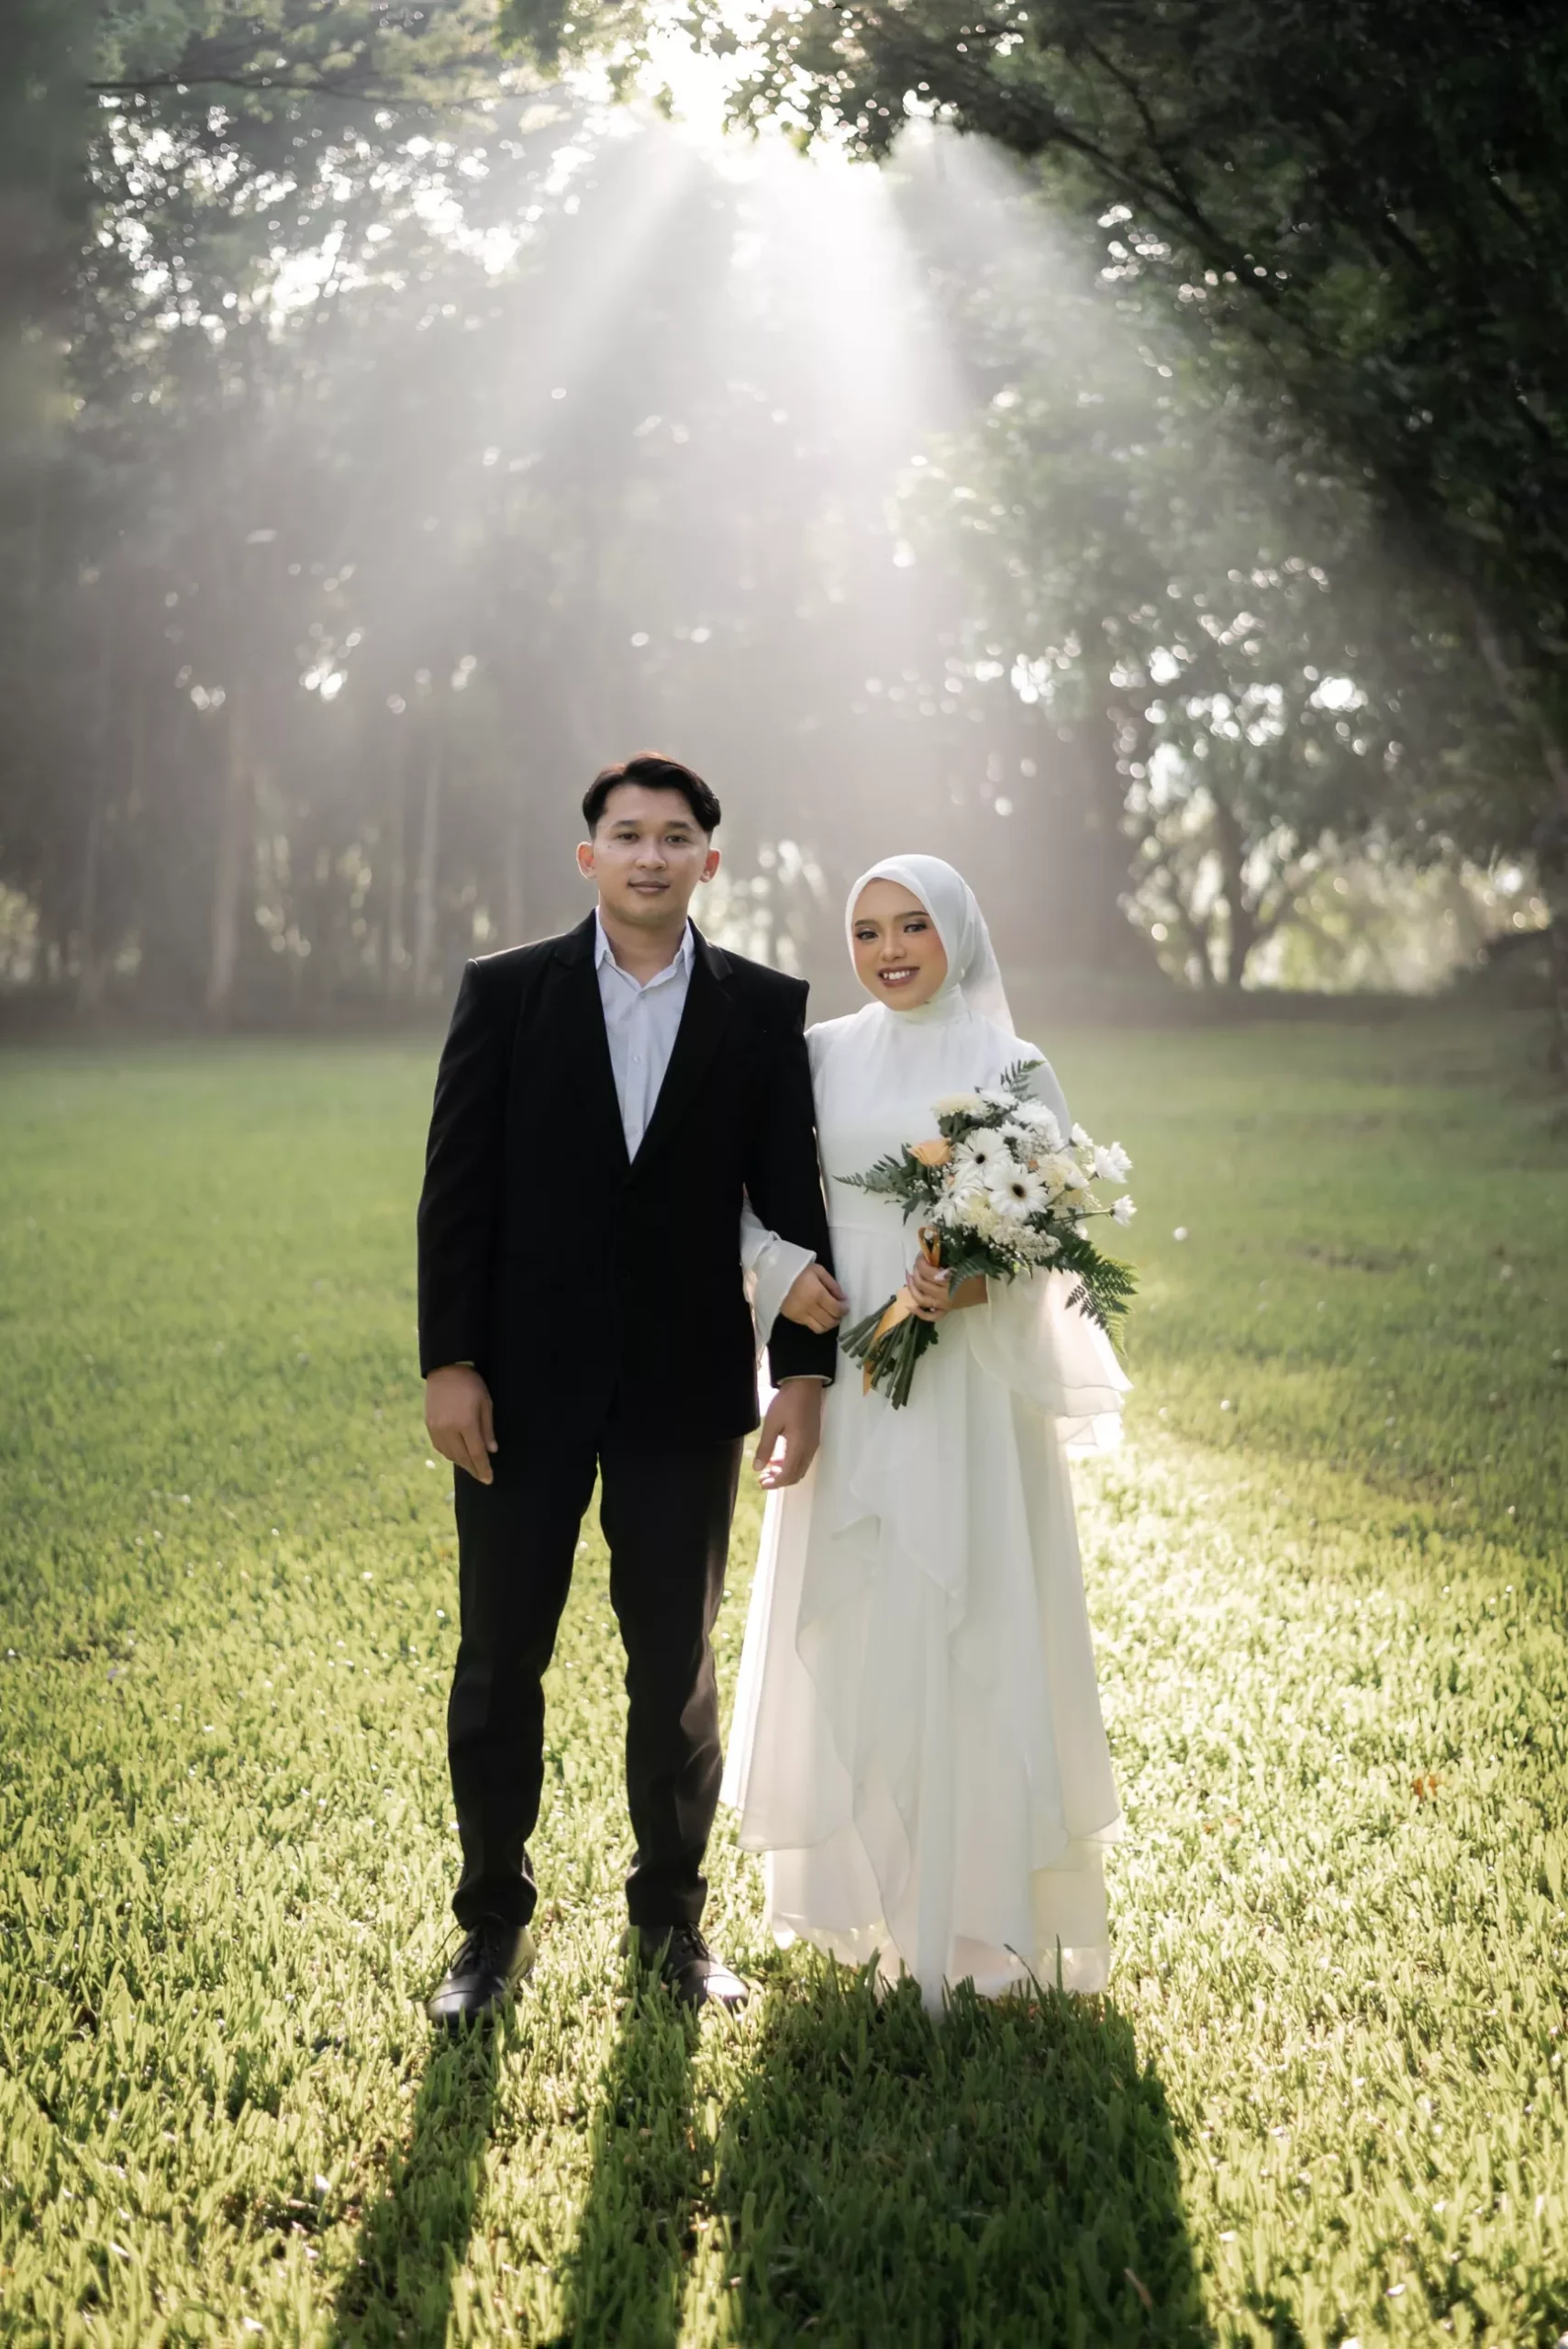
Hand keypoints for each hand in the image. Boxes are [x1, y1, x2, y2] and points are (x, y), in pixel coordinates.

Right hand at [425, 1364, 497, 1483]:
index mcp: (466, 1424)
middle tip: (482, 1477)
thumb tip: (491, 1451)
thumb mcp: (485, 1404)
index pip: (477, 1454)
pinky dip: (450, 1454)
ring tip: (472, 1467)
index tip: (489, 1479)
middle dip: (474, 1469)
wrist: (446, 1369)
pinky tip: (457, 1455)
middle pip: (463, 1457)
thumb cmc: (471, 1385)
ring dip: (462, 1463)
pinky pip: (440, 1447)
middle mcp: (449, 1429)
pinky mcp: (429, 1425)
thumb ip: (487, 1429)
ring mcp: (437, 1428)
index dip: (483, 1468)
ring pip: (450, 1454)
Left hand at [754, 1379, 823, 1489]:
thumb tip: (758, 1468)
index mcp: (799, 1447)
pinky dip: (791, 1464)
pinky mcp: (813, 1439)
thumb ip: (765, 1448)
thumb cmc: (787, 1402)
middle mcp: (809, 1449)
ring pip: (800, 1469)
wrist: (805, 1385)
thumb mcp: (772, 1424)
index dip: (774, 1483)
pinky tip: (778, 1458)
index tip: (761, 1483)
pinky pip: (803, 1460)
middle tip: (763, 1479)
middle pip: (796, 1475)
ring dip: (785, 1473)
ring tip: (768, 1469)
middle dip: (779, 1481)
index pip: (788, 1475)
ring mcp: (813, 1444)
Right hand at [780, 1262, 848, 1332]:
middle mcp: (809, 1307)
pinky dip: (817, 1323)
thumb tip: (843, 1299)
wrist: (776, 1274)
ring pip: (820, 1328)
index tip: (846, 1305)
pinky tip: (818, 1314)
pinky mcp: (793, 1318)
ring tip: (830, 1316)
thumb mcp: (819, 1271)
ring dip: (829, 1324)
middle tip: (839, 1311)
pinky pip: (810, 1326)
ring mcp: (800, 1315)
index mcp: (817, 1294)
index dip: (844, 1309)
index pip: (836, 1309)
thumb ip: (833, 1285)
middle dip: (838, 1318)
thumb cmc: (800, 1270)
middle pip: (830, 1322)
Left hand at [907, 1257, 986, 1321]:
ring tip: (909, 1277)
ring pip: (921, 1299)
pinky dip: (918, 1312)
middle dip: (915, 1270)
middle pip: (921, 1283)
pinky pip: (930, 1316)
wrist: (990, 1290)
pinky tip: (909, 1306)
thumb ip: (946, 1260)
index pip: (927, 1271)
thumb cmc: (979, 1274)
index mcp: (949, 1281)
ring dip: (911, 1287)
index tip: (922, 1253)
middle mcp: (944, 1295)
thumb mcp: (964, 1263)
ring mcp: (944, 1304)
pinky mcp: (946, 1310)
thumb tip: (931, 1251)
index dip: (921, 1261)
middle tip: (918, 1263)